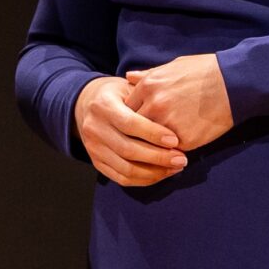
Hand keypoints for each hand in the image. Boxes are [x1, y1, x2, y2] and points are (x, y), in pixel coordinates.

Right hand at [73, 75, 187, 187]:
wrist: (88, 104)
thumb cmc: (118, 94)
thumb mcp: (130, 88)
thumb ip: (147, 101)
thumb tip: (175, 118)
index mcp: (103, 106)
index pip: (129, 124)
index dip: (153, 134)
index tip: (175, 140)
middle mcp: (95, 128)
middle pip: (128, 150)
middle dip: (158, 157)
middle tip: (181, 159)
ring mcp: (93, 148)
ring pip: (126, 169)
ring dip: (154, 172)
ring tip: (175, 168)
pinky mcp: (96, 162)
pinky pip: (121, 178)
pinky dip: (144, 180)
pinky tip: (161, 173)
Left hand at [125, 53, 232, 152]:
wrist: (234, 83)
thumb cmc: (204, 71)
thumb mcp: (172, 66)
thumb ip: (147, 76)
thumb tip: (128, 77)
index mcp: (148, 86)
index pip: (125, 110)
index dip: (130, 117)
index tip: (135, 121)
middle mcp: (154, 106)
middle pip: (133, 129)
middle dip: (137, 134)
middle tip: (140, 138)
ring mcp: (168, 124)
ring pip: (149, 143)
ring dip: (151, 146)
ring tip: (156, 147)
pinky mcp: (184, 140)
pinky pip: (169, 151)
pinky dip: (170, 151)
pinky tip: (173, 150)